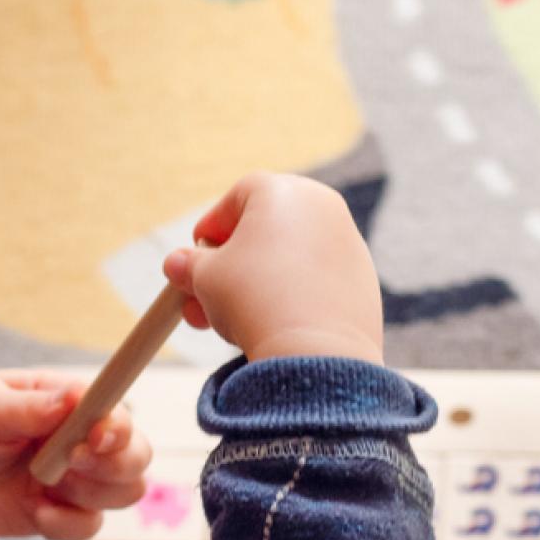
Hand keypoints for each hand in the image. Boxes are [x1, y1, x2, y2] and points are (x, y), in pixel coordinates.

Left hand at [0, 371, 151, 539]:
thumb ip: (28, 407)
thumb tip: (76, 398)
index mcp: (66, 400)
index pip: (116, 408)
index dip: (117, 424)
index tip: (95, 435)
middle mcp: (81, 438)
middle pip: (138, 454)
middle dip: (114, 463)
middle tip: (70, 464)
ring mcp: (75, 479)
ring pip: (127, 491)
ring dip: (91, 492)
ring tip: (43, 484)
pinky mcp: (62, 513)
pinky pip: (91, 526)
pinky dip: (66, 523)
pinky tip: (35, 510)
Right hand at [162, 173, 383, 363]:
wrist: (316, 349)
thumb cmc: (254, 299)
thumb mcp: (206, 278)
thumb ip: (189, 266)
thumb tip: (176, 265)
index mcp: (282, 190)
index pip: (236, 198)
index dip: (211, 228)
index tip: (196, 255)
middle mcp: (321, 205)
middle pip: (266, 227)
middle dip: (231, 262)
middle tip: (205, 296)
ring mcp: (348, 241)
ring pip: (292, 256)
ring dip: (260, 281)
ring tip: (232, 319)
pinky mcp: (363, 277)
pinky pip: (317, 280)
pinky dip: (294, 294)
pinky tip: (275, 323)